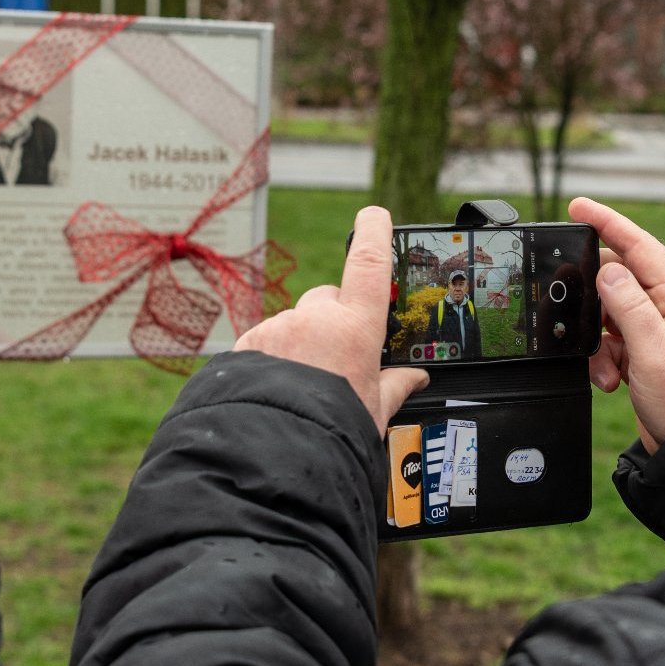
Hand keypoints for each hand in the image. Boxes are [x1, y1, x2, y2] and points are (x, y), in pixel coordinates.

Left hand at [235, 206, 428, 428]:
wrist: (274, 450)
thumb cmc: (332, 431)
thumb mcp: (374, 410)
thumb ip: (395, 386)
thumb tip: (415, 379)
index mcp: (355, 328)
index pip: (369, 265)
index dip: (375, 234)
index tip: (375, 215)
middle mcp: (315, 319)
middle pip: (327, 300)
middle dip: (334, 319)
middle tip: (338, 359)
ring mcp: (278, 328)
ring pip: (294, 323)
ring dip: (301, 343)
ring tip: (304, 386)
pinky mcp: (248, 342)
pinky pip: (265, 340)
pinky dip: (273, 356)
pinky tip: (279, 387)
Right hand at [568, 197, 664, 451]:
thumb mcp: (656, 353)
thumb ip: (631, 308)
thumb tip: (608, 270)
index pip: (640, 247)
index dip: (609, 222)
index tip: (579, 206)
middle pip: (618, 278)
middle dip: (592, 295)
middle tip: (571, 304)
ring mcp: (654, 332)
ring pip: (607, 313)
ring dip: (596, 339)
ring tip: (605, 367)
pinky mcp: (641, 354)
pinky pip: (608, 341)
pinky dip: (600, 359)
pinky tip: (610, 379)